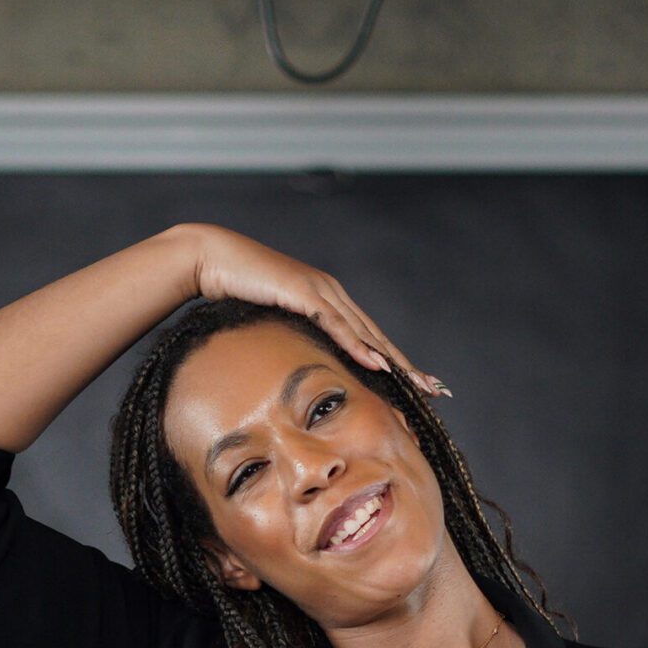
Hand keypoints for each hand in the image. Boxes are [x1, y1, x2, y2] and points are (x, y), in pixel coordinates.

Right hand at [177, 225, 442, 395]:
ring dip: (394, 360)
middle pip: (377, 336)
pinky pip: (338, 326)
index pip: (369, 336)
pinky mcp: (305, 294)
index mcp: (329, 301)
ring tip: (417, 383)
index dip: (395, 360)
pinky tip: (377, 364)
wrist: (212, 258)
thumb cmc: (237, 290)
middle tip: (435, 389)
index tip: (417, 383)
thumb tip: (297, 364)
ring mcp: (321, 292)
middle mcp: (333, 294)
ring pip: (365, 333)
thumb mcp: (272, 320)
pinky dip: (359, 346)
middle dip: (407, 365)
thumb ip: (290, 335)